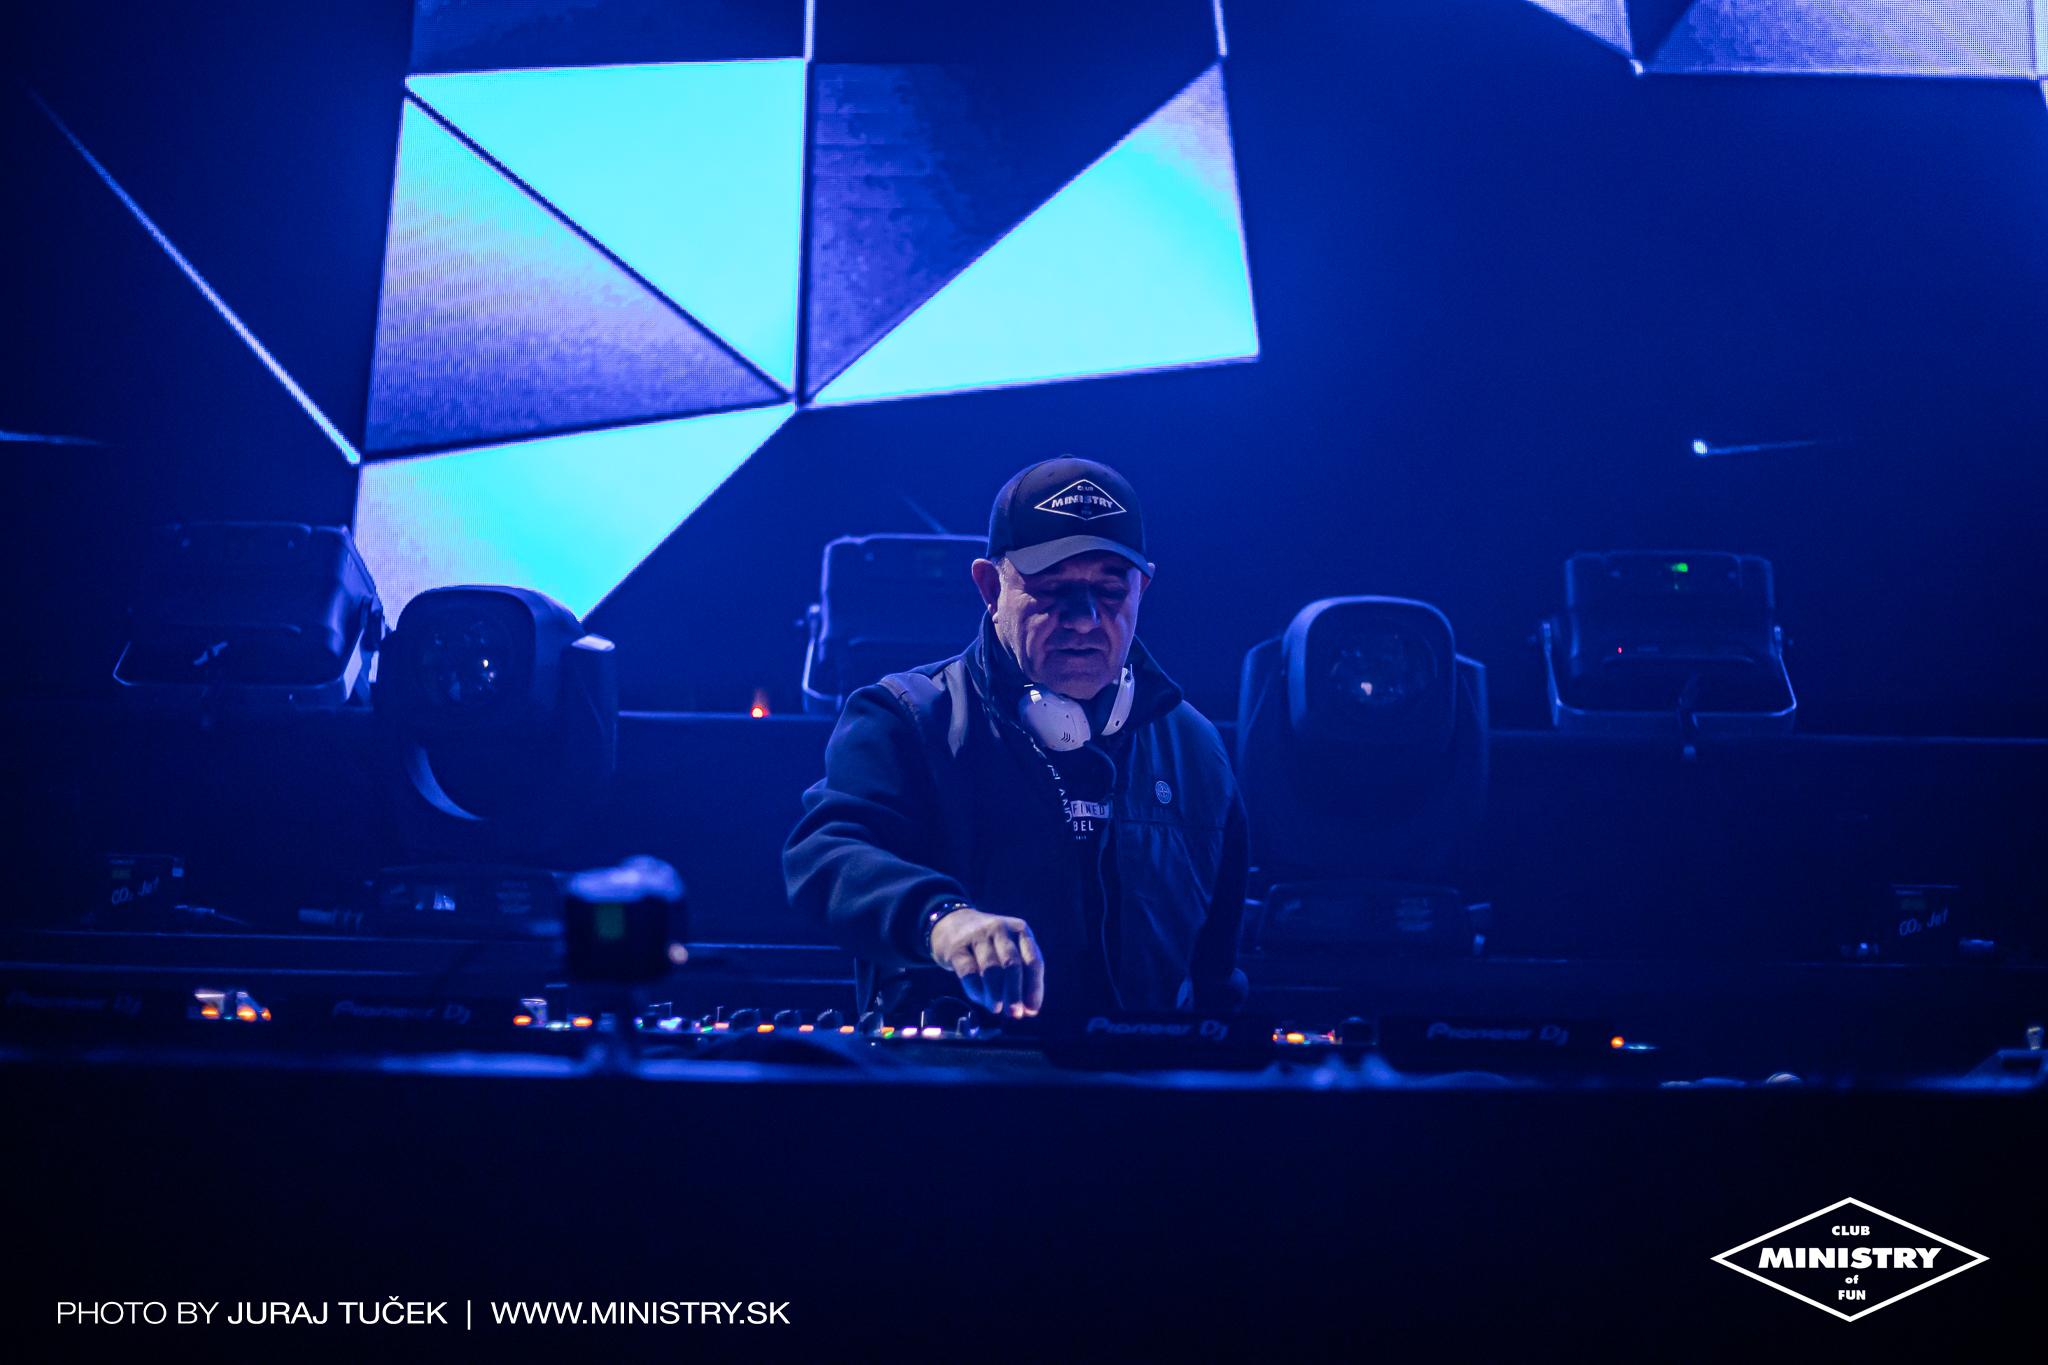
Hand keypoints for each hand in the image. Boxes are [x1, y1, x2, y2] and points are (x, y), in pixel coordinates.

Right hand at [929, 907, 1044, 1018]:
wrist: (953, 924)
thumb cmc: (989, 944)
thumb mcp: (1009, 950)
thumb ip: (1021, 977)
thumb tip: (1027, 1010)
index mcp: (1020, 931)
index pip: (1033, 960)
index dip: (1034, 987)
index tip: (1032, 1009)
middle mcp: (1000, 929)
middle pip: (1012, 964)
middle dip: (1015, 992)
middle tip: (1014, 1013)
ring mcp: (977, 936)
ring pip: (991, 968)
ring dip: (995, 993)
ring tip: (996, 1009)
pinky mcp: (957, 947)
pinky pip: (969, 971)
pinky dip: (976, 990)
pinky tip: (980, 999)